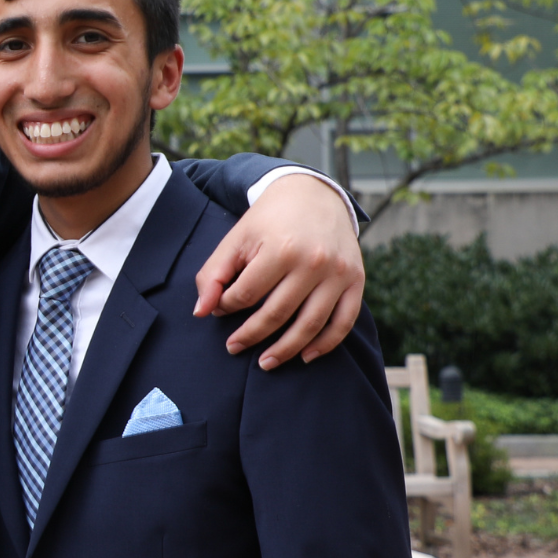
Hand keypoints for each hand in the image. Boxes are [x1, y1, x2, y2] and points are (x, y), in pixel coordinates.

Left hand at [193, 175, 363, 367]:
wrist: (313, 195)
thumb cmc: (269, 220)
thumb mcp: (236, 238)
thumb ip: (214, 274)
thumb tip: (201, 312)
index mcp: (280, 248)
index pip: (247, 294)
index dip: (227, 306)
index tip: (219, 310)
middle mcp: (313, 262)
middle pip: (277, 314)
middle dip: (250, 336)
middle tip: (234, 347)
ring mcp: (338, 273)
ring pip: (310, 324)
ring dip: (285, 350)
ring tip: (265, 362)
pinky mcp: (356, 280)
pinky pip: (343, 322)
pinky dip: (325, 344)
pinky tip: (305, 355)